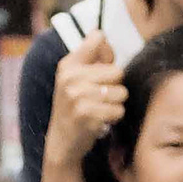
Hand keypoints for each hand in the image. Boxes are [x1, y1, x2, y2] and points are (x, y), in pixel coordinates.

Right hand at [49, 34, 127, 167]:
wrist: (61, 142)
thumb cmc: (74, 108)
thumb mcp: (74, 79)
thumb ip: (92, 58)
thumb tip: (104, 38)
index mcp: (68, 65)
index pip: (98, 38)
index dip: (108, 53)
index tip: (101, 65)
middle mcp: (70, 77)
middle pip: (118, 72)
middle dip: (115, 87)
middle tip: (100, 98)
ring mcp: (77, 96)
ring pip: (121, 93)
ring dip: (115, 105)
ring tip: (99, 110)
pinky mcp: (87, 115)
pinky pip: (118, 110)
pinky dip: (113, 118)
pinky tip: (100, 121)